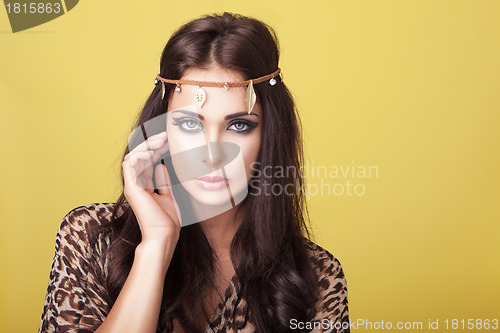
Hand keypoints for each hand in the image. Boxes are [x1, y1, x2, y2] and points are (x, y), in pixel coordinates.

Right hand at [122, 131, 180, 245]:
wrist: (164, 236)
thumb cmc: (167, 221)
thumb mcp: (168, 196)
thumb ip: (163, 182)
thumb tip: (160, 166)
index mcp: (143, 187)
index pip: (146, 162)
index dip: (155, 149)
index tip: (168, 140)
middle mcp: (135, 185)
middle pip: (139, 156)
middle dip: (151, 143)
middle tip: (165, 135)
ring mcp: (132, 186)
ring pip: (133, 156)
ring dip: (146, 145)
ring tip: (161, 139)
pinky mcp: (132, 188)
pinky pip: (130, 164)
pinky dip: (140, 154)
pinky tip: (153, 150)